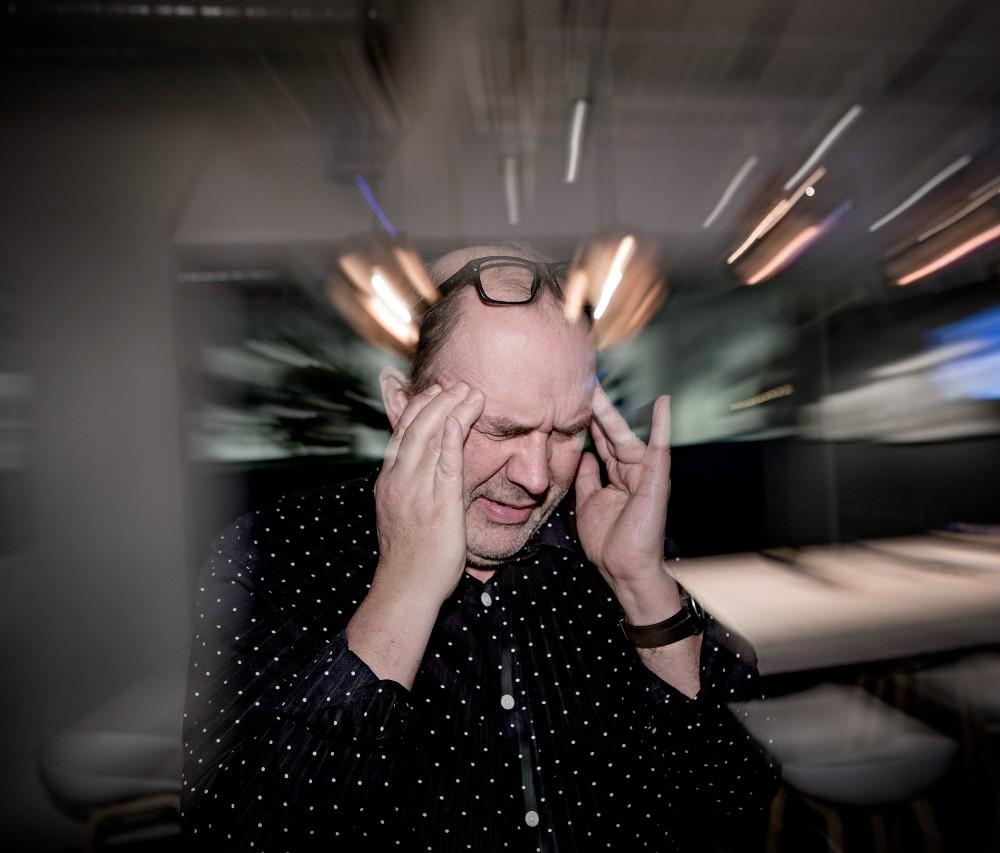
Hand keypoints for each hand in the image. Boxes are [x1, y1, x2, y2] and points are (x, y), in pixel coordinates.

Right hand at [372, 382, 484, 606]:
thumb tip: (425, 470)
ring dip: (450, 409)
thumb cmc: (410, 555)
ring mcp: (417, 491)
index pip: (402, 433)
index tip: (434, 391)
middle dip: (436, 400)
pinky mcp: (440, 504)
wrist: (406, 588)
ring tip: (468, 391)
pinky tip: (462, 417)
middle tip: (456, 383)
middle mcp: (400, 480)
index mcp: (390, 481)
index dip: (418, 408)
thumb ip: (411, 486)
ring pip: (430, 437)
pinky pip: (446, 462)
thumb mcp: (401, 512)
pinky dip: (453, 436)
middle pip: (415, 427)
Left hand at [575, 387, 676, 608]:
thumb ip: (587, 478)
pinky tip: (663, 403)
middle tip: (583, 385)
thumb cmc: (609, 542)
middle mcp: (633, 471)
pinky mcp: (656, 480)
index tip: (574, 400)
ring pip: (626, 436)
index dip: (588, 422)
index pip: (602, 442)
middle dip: (597, 410)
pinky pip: (659, 449)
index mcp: (618, 476)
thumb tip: (583, 456)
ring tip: (597, 389)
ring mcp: (646, 474)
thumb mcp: (589, 503)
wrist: (623, 569)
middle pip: (612, 434)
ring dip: (611, 413)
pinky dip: (662, 425)